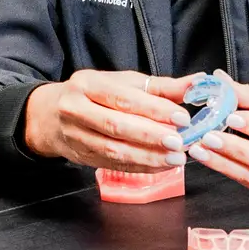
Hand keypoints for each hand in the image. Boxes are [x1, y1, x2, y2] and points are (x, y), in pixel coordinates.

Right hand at [23, 70, 194, 171]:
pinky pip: (114, 165)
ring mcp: (76, 136)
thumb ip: (161, 87)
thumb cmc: (94, 95)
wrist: (51, 115)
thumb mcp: (123, 82)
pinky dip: (141, 167)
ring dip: (148, 156)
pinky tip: (162, 165)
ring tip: (176, 157)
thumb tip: (197, 84)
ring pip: (114, 150)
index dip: (153, 108)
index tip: (181, 117)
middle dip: (151, 135)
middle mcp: (76, 109)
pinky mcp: (82, 157)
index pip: (123, 97)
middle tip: (180, 142)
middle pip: (116, 125)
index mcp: (87, 84)